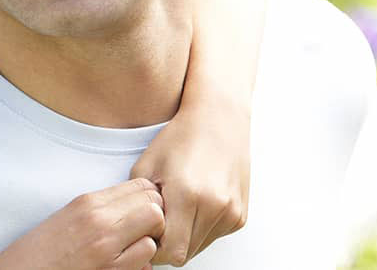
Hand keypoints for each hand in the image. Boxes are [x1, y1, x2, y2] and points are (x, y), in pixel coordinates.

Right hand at [0, 179, 165, 269]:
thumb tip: (137, 207)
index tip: (141, 212)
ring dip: (148, 241)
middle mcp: (98, 219)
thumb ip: (102, 209)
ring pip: (155, 230)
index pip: (141, 186)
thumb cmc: (41, 252)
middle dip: (155, 218)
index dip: (148, 199)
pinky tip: (124, 264)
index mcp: (86, 202)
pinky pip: (147, 257)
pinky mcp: (111, 269)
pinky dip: (141, 262)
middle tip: (141, 232)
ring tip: (130, 250)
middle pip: (154, 203)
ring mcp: (106, 245)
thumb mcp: (68, 217)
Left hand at [131, 100, 249, 265]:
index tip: (145, 233)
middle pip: (185, 254)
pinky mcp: (240, 216)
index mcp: (188, 196)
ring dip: (184, 237)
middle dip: (167, 244)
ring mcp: (232, 213)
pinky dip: (200, 229)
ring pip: (199, 248)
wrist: (218, 121)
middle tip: (157, 220)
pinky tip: (193, 206)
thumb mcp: (145, 168)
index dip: (154, 247)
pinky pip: (213, 236)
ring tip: (176, 209)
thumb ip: (138, 206)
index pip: (170, 252)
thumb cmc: (179, 140)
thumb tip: (136, 234)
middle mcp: (215, 207)